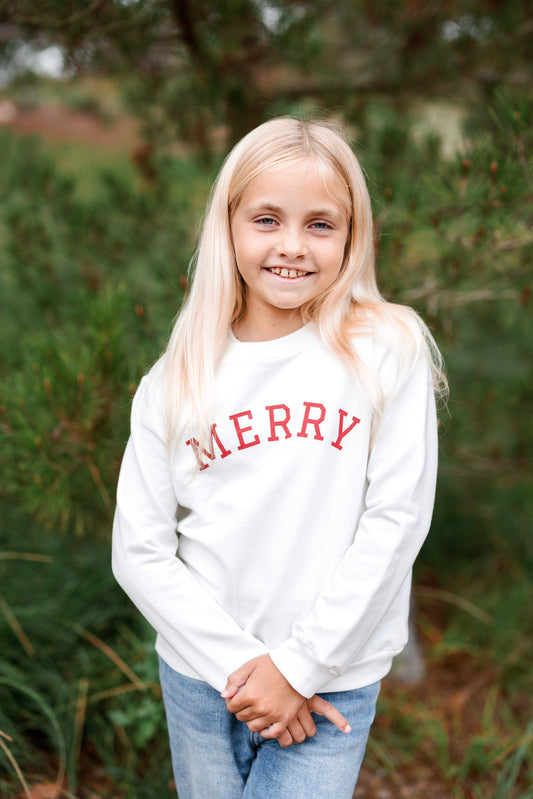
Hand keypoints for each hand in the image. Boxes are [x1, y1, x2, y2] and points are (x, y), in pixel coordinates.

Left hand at [222, 657, 351, 746]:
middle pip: (241, 717)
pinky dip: (265, 731)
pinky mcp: (284, 719)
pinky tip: (264, 722)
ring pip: (253, 726)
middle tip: (248, 701)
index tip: (238, 696)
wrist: (297, 666)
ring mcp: (272, 715)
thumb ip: (234, 680)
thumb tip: (225, 696)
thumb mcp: (250, 665)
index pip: (231, 707)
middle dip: (241, 709)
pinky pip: (271, 733)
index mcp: (249, 694)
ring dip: (252, 719)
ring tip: (256, 709)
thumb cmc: (273, 663)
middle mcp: (259, 707)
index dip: (232, 701)